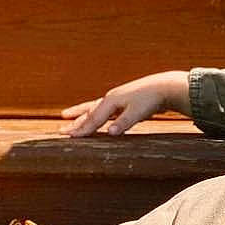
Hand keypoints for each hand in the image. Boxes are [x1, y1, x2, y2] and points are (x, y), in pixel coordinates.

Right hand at [60, 71, 186, 135]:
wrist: (164, 86)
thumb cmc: (151, 100)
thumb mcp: (138, 113)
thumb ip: (123, 123)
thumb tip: (110, 133)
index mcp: (111, 101)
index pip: (93, 119)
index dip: (81, 129)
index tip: (68, 137)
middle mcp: (110, 99)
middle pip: (88, 113)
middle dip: (75, 123)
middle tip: (60, 131)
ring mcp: (115, 99)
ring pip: (93, 108)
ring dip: (80, 114)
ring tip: (66, 116)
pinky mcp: (122, 102)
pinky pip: (103, 110)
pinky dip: (94, 114)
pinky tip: (93, 118)